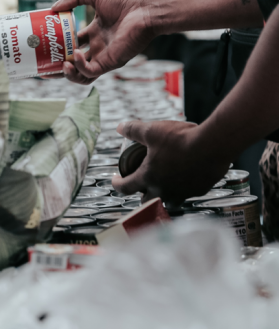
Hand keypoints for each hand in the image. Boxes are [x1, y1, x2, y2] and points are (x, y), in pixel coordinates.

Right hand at [51, 0, 157, 83]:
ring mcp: (103, 57)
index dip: (57, 46)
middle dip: (58, 66)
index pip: (72, 44)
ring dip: (68, 74)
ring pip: (81, 75)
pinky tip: (76, 55)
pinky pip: (91, 72)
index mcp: (94, 33)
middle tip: (44, 64)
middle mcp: (98, 47)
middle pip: (74, 63)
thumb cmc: (126, 1)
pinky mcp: (110, 62)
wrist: (145, 9)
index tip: (44, 44)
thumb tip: (53, 8)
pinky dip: (80, 67)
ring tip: (61, 65)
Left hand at [112, 120, 231, 204]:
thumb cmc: (180, 139)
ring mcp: (183, 193)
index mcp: (148, 177)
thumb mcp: (151, 130)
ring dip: (164, 194)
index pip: (125, 187)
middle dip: (141, 193)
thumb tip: (120, 127)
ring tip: (163, 183)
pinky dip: (183, 187)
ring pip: (169, 201)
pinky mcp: (199, 190)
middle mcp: (164, 191)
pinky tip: (185, 176)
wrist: (213, 145)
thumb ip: (133, 130)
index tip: (115, 181)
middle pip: (147, 200)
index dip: (117, 184)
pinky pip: (187, 193)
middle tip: (141, 182)